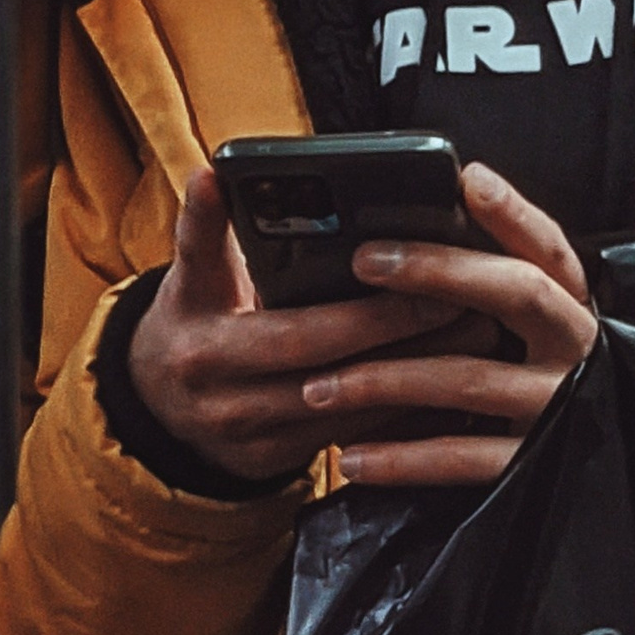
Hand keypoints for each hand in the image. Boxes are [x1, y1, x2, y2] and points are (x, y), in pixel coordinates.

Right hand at [129, 163, 594, 484]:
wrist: (158, 412)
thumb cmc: (192, 324)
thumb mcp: (188, 280)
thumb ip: (206, 232)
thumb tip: (216, 173)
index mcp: (200, 338)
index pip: (245, 296)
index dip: (300, 277)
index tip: (374, 254)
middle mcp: (223, 392)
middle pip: (316, 355)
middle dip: (391, 325)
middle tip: (455, 293)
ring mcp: (254, 435)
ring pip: (349, 404)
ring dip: (416, 369)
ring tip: (475, 330)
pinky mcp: (283, 461)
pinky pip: (356, 434)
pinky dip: (406, 407)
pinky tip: (456, 380)